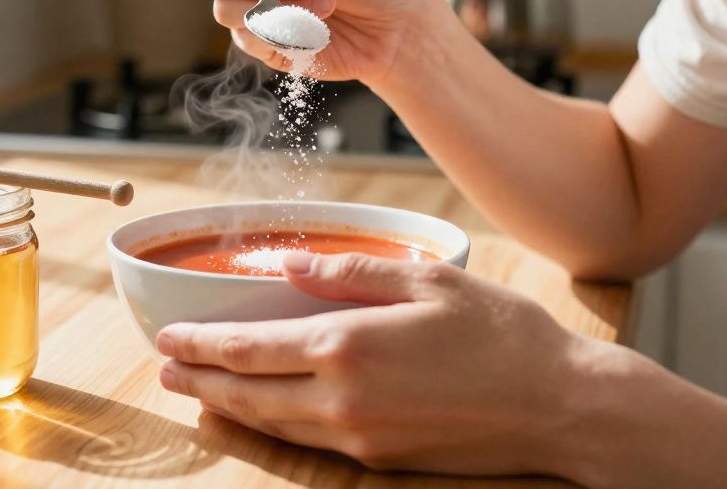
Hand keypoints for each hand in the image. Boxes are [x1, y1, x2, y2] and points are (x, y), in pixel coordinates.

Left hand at [155, 252, 598, 476]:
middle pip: (247, 393)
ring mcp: (360, 437)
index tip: (168, 337)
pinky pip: (307, 444)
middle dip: (199, 379)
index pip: (249, 348)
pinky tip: (262, 416)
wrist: (563, 407)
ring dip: (226, 407)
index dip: (201, 344)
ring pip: (272, 425)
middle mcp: (342, 400)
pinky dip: (271, 429)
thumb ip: (350, 273)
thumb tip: (287, 266)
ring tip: (196, 392)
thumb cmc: (504, 335)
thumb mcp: (428, 281)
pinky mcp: (381, 461)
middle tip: (164, 368)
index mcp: (348, 346)